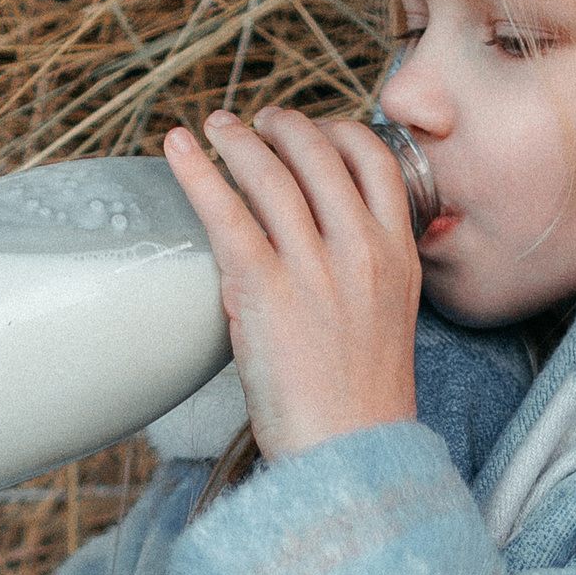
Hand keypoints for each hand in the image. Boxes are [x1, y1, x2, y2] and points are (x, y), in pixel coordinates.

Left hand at [163, 107, 420, 457]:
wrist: (351, 453)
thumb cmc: (362, 403)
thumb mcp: (387, 321)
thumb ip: (365, 272)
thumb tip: (321, 244)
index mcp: (398, 254)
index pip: (375, 161)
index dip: (339, 132)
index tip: (314, 130)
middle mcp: (361, 249)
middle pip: (320, 155)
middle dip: (284, 127)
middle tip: (258, 122)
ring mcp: (313, 267)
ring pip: (271, 174)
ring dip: (238, 139)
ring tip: (217, 126)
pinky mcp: (265, 290)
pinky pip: (226, 212)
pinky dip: (197, 171)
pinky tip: (176, 147)